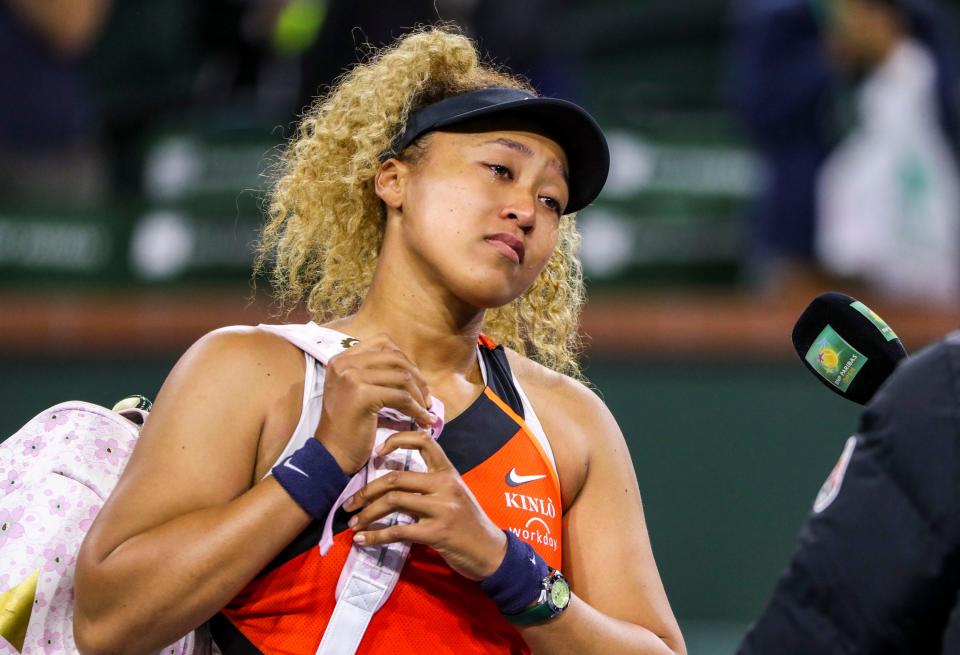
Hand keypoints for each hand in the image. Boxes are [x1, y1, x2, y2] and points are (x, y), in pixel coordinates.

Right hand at [316, 334, 436, 473]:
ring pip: (402, 377)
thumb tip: (411, 369)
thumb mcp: (355, 391)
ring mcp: (351, 377)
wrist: (331, 455)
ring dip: (419, 395)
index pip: (383, 342)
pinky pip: (401, 397)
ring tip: (425, 410)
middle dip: (417, 376)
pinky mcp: (361, 395)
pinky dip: (417, 409)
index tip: (414, 380)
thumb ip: (374, 373)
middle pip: (395, 357)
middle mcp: (344, 363)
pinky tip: (423, 420)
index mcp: (342, 359)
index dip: (404, 359)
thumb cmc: (347, 427)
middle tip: (426, 397)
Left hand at [343, 431, 507, 580]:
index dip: (397, 440)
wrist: (490, 552)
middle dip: (367, 491)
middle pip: (396, 478)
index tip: (377, 452)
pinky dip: (375, 536)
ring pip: (393, 501)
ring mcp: (442, 508)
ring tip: (353, 523)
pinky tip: (363, 540)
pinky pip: (398, 531)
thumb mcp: (455, 494)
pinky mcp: (437, 533)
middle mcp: (446, 485)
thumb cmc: (469, 523)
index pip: (423, 441)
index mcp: (449, 472)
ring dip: (367, 513)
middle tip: (349, 503)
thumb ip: (431, 484)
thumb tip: (393, 482)